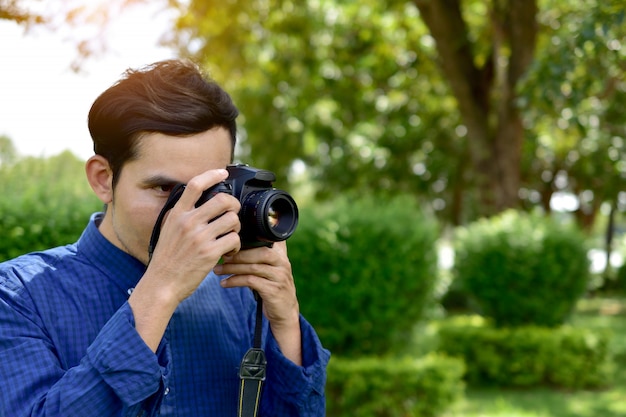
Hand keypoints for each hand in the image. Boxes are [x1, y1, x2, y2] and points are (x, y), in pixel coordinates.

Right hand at [129, 169, 241, 351]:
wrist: (161, 284)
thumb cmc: (166, 259)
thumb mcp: (168, 229)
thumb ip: (182, 214)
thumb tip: (197, 201)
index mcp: (177, 214)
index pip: (195, 185)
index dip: (212, 174)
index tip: (223, 172)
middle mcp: (188, 222)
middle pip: (222, 200)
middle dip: (233, 206)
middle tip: (232, 215)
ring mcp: (199, 237)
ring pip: (232, 219)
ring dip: (236, 227)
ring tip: (230, 236)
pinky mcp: (210, 252)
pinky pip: (234, 239)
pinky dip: (236, 245)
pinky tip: (229, 251)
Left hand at [216, 242, 302, 364]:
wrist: (285, 311)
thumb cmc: (273, 286)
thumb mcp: (272, 268)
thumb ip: (263, 254)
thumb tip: (241, 240)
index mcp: (281, 255)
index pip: (264, 242)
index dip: (246, 242)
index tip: (228, 245)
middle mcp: (283, 264)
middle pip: (259, 253)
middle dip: (238, 254)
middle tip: (221, 257)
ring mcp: (279, 277)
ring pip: (253, 268)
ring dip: (233, 268)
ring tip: (218, 270)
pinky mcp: (273, 291)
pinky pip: (251, 282)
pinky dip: (235, 281)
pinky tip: (224, 283)